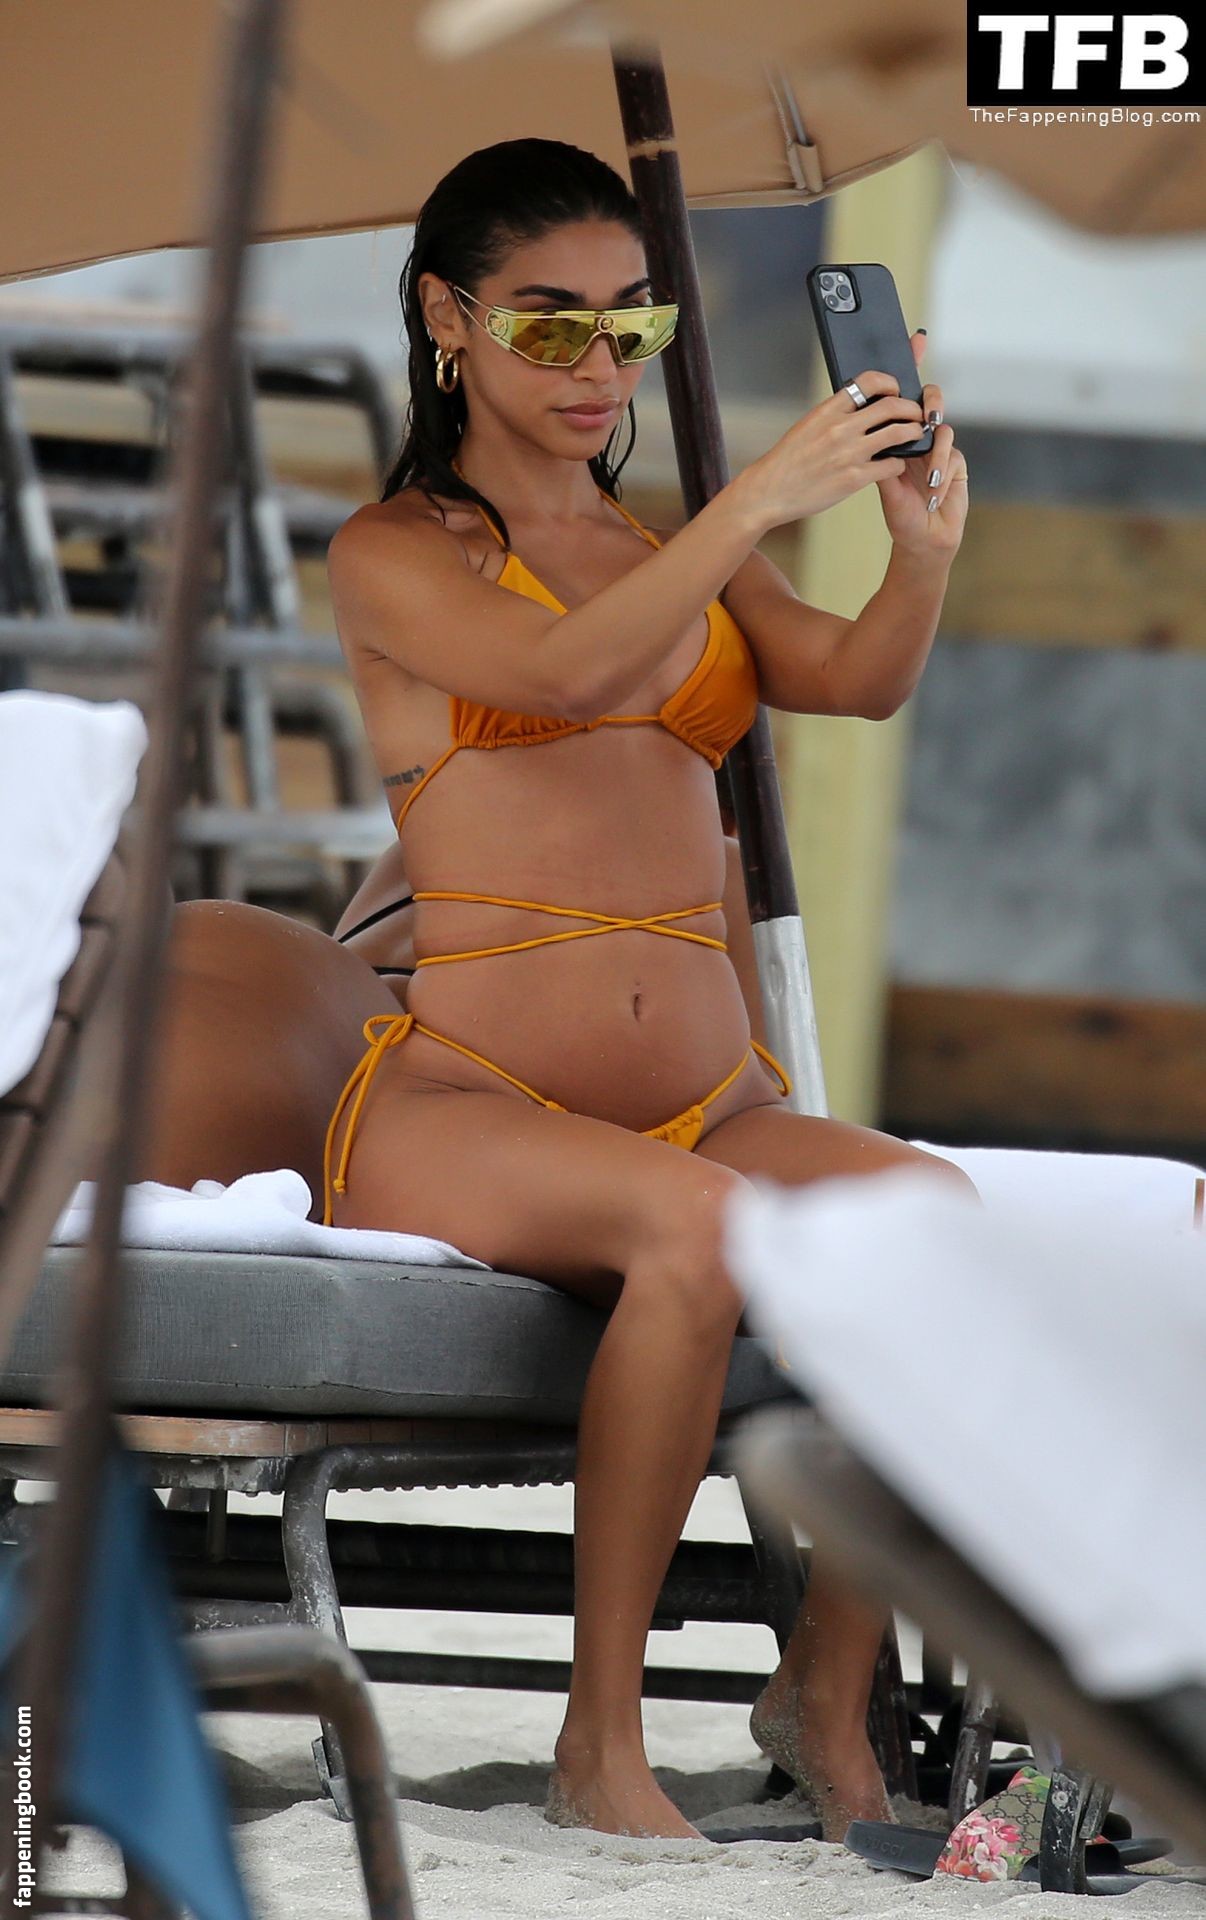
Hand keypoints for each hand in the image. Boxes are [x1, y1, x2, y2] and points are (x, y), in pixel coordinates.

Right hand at [733, 360, 937, 529]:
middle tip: (916, 414)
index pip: (868, 381)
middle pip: (891, 406)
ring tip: (916, 434)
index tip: (896, 389)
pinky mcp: (854, 478)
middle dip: (910, 408)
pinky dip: (899, 462)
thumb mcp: (807, 426)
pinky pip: (891, 465)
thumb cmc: (787, 461)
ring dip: (913, 432)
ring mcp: (849, 453)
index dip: (890, 382)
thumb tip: (858, 406)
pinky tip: (896, 463)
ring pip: (898, 433)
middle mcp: (840, 428)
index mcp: (828, 410)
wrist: (769, 491)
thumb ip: (834, 415)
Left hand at [873, 330, 967, 562]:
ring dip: (933, 455)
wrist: (920, 539)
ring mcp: (939, 447)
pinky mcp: (956, 461)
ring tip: (926, 479)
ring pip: (942, 428)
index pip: (902, 394)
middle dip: (930, 403)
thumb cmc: (899, 511)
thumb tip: (869, 428)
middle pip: (929, 400)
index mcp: (896, 433)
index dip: (911, 365)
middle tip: (926, 417)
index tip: (915, 338)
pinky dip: (940, 476)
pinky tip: (932, 493)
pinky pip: (951, 455)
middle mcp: (919, 435)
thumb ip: (878, 455)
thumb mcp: (881, 483)